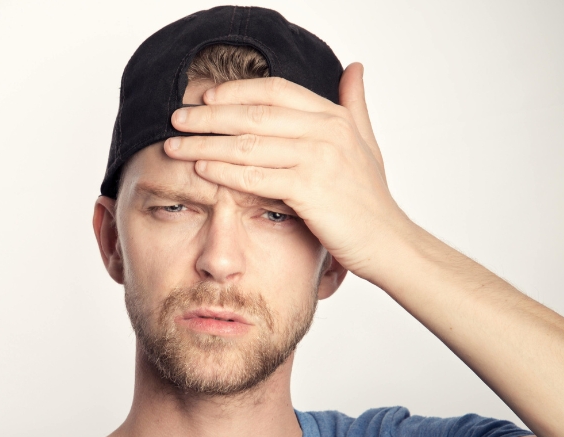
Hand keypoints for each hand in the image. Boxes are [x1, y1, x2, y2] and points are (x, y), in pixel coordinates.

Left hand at [164, 63, 410, 278]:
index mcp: (334, 116)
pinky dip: (223, 171)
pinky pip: (255, 176)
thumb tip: (354, 67)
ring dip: (205, 143)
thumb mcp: (366, 142)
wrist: (388, 241)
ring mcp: (319, 159)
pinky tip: (199, 169)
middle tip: (176, 118)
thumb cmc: (370, 197)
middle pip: (253, 114)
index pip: (274, 90)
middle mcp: (326, 131)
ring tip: (175, 145)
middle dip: (208, 116)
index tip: (204, 97)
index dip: (235, 91)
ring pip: (247, 144)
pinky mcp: (309, 190)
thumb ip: (354, 104)